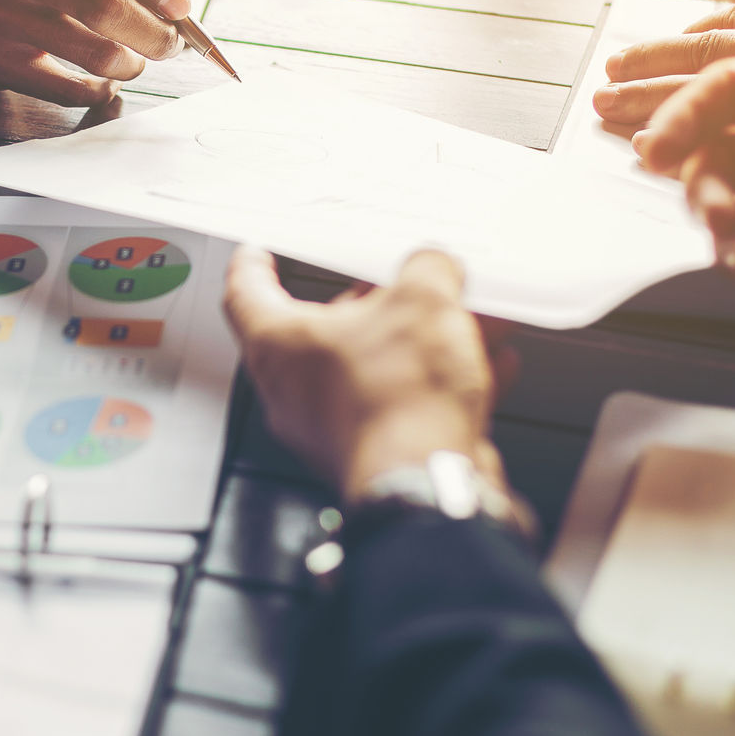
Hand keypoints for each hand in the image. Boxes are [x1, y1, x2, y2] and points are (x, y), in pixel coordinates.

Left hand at [222, 246, 518, 499]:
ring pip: (377, 367)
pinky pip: (406, 405)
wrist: (427, 482)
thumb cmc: (398, 401)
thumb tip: (435, 267)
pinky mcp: (376, 454)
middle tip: (407, 281)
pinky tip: (488, 367)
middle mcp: (295, 391)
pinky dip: (442, 383)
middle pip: (329, 331)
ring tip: (468, 321)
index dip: (253, 265)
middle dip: (377, 303)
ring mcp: (333, 428)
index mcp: (279, 345)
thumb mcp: (422, 300)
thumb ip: (427, 270)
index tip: (258, 253)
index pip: (246, 293)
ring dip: (423, 342)